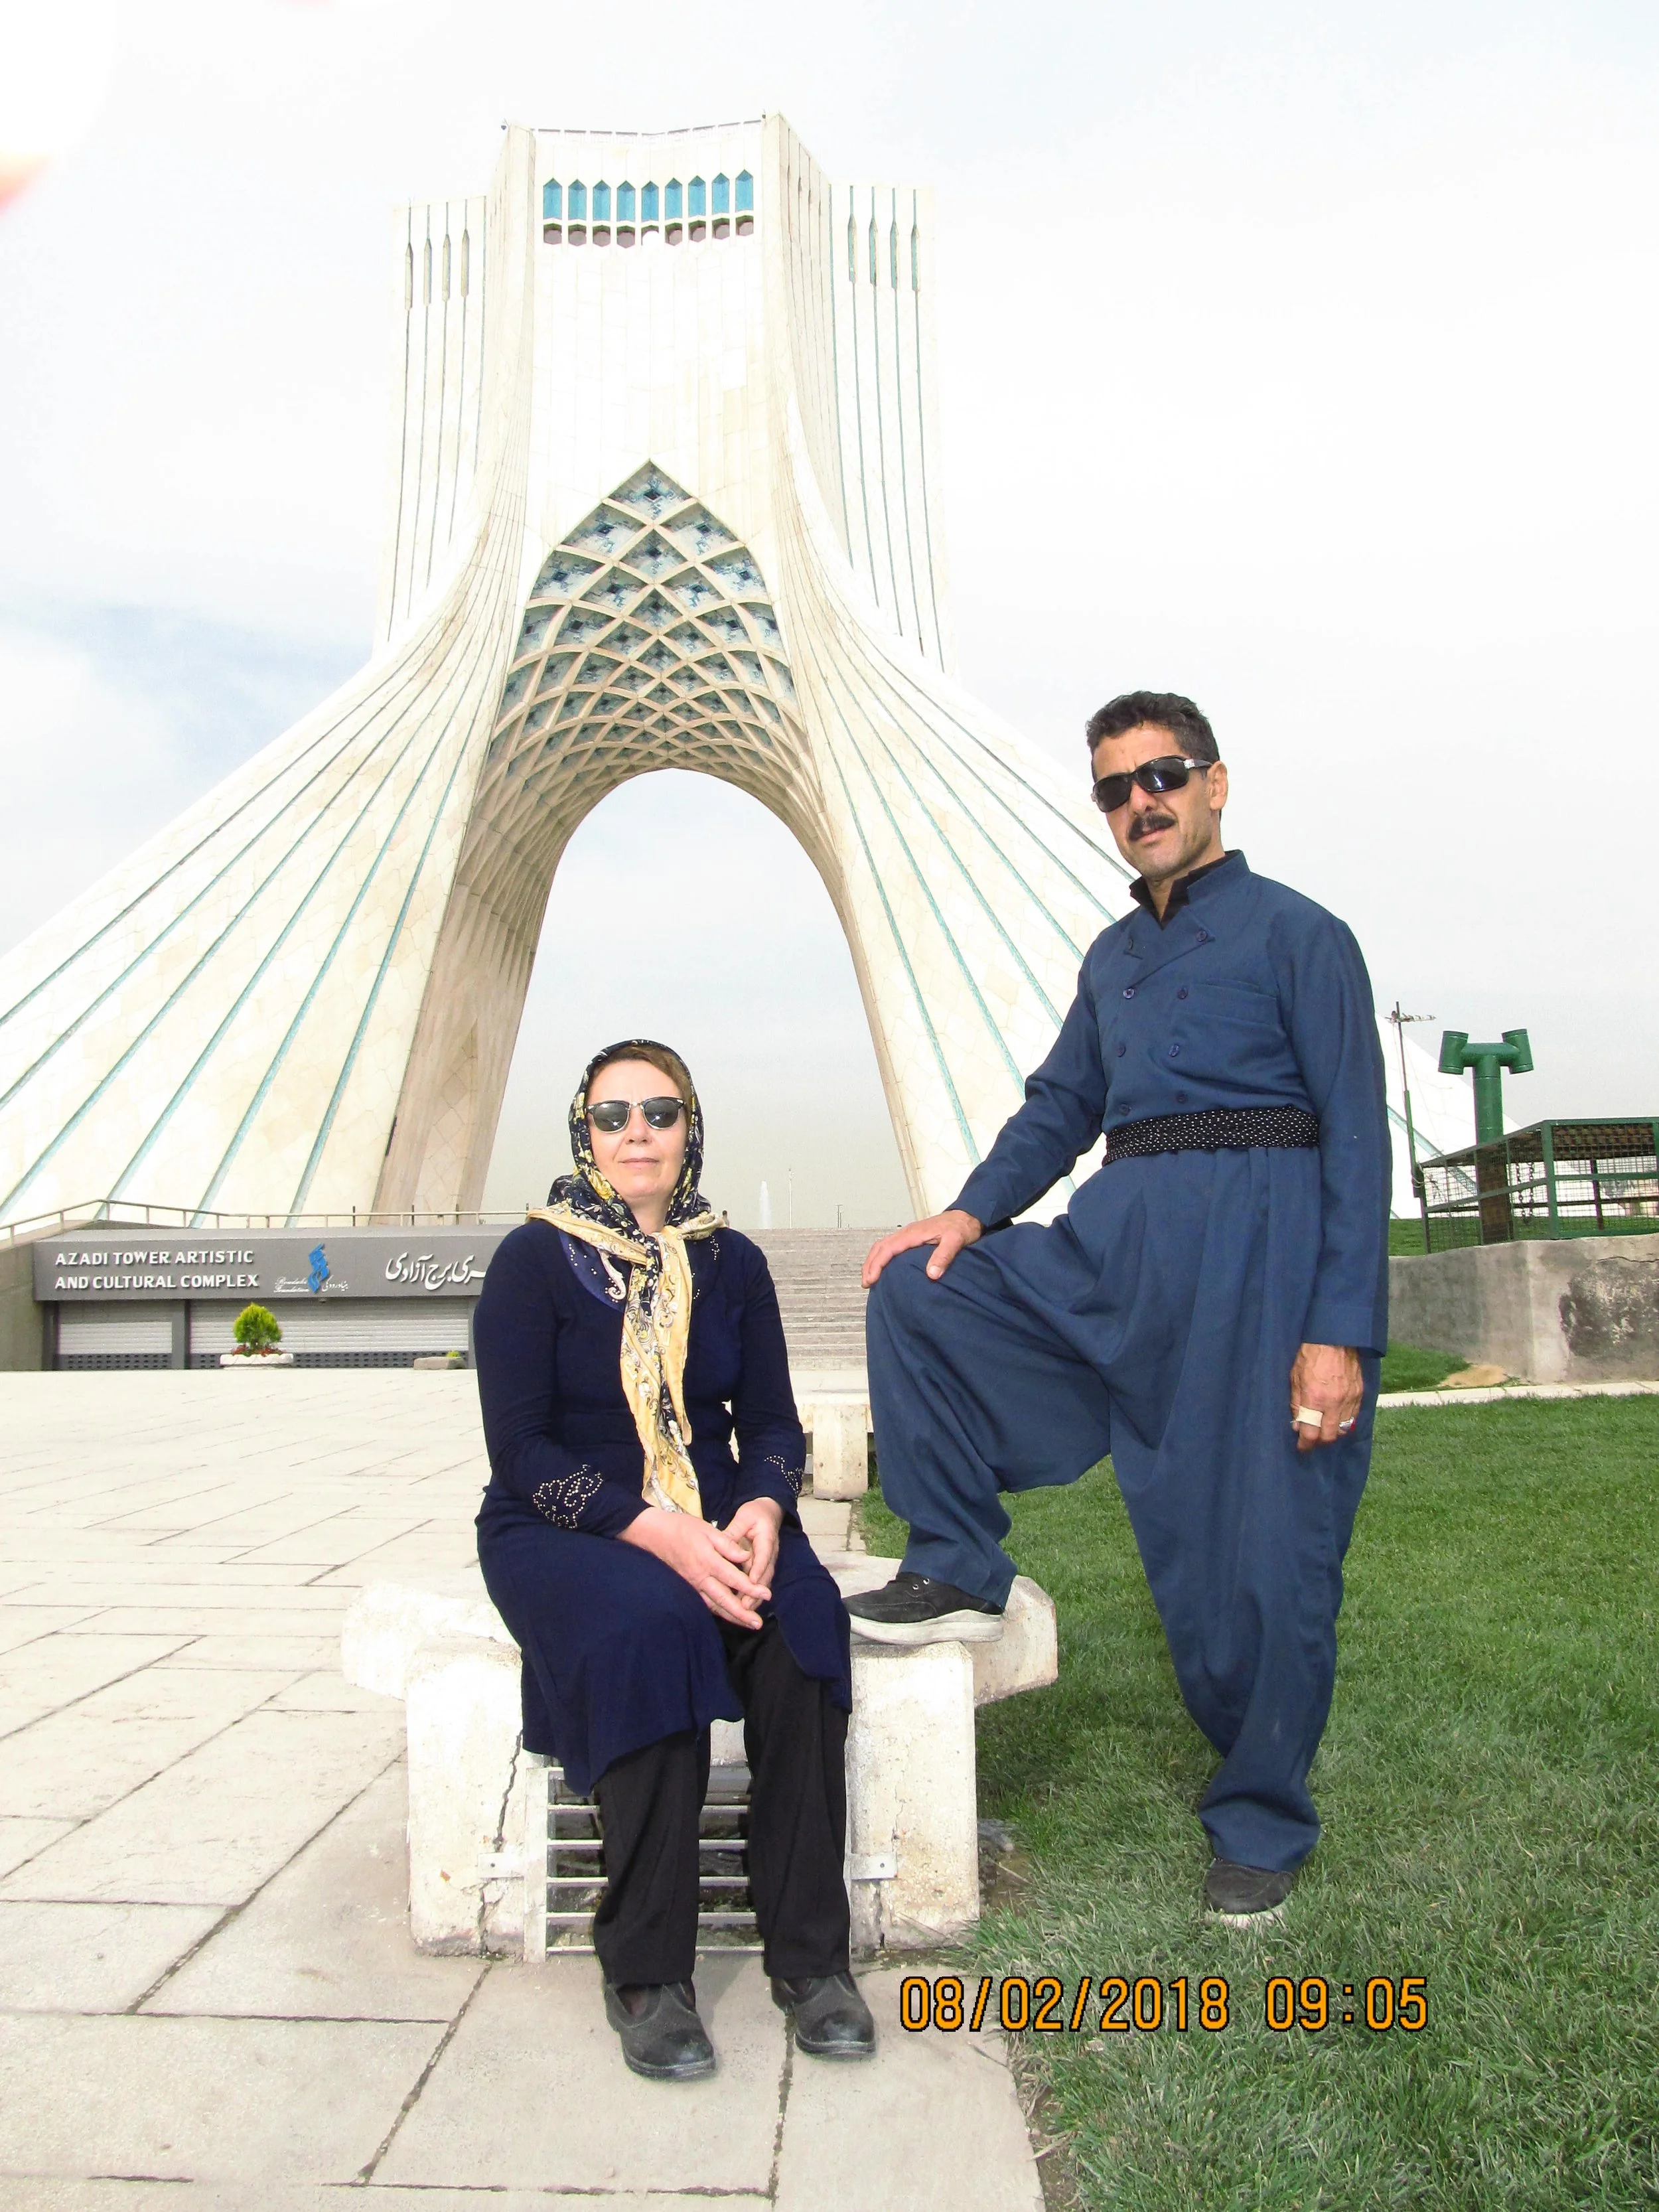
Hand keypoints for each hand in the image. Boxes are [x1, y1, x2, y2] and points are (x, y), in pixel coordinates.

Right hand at [619, 1507, 771, 1627]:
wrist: (653, 1534)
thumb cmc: (682, 1528)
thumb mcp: (707, 1530)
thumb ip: (727, 1545)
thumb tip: (746, 1557)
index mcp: (708, 1561)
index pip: (734, 1579)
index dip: (752, 1588)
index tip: (768, 1595)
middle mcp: (701, 1577)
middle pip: (725, 1600)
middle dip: (742, 1613)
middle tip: (758, 1623)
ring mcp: (693, 1584)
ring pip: (714, 1605)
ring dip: (731, 1616)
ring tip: (747, 1624)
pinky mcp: (688, 1586)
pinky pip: (704, 1602)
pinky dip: (716, 1611)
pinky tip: (726, 1615)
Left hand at [723, 1497, 782, 1605]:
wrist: (769, 1512)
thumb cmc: (755, 1513)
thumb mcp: (744, 1517)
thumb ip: (734, 1531)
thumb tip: (722, 1543)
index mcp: (766, 1539)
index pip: (763, 1556)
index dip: (757, 1569)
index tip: (751, 1581)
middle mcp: (770, 1553)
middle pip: (765, 1575)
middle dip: (756, 1591)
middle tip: (745, 1606)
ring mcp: (767, 1561)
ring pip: (762, 1581)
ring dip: (755, 1596)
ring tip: (743, 1610)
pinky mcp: (762, 1566)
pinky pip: (758, 1581)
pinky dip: (752, 1594)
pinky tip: (742, 1605)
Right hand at [862, 1208, 982, 1287]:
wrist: (968, 1216)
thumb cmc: (962, 1228)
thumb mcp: (956, 1240)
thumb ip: (944, 1255)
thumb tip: (931, 1274)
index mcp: (913, 1234)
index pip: (888, 1249)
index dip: (877, 1264)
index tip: (871, 1279)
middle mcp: (908, 1233)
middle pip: (880, 1247)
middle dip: (870, 1264)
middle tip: (866, 1283)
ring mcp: (909, 1235)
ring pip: (884, 1246)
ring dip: (874, 1261)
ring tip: (870, 1278)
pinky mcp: (913, 1238)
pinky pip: (892, 1247)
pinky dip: (882, 1257)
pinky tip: (885, 1268)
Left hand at [1288, 1343, 1363, 1451]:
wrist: (1335, 1338)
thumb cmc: (1310, 1355)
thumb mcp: (1295, 1378)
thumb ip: (1296, 1404)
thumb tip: (1297, 1424)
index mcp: (1315, 1399)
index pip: (1311, 1433)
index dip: (1305, 1445)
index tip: (1302, 1447)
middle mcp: (1334, 1403)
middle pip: (1329, 1436)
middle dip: (1320, 1442)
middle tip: (1313, 1440)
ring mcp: (1350, 1399)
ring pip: (1344, 1429)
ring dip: (1334, 1432)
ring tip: (1325, 1428)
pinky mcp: (1360, 1393)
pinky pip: (1354, 1416)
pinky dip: (1345, 1421)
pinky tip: (1337, 1417)